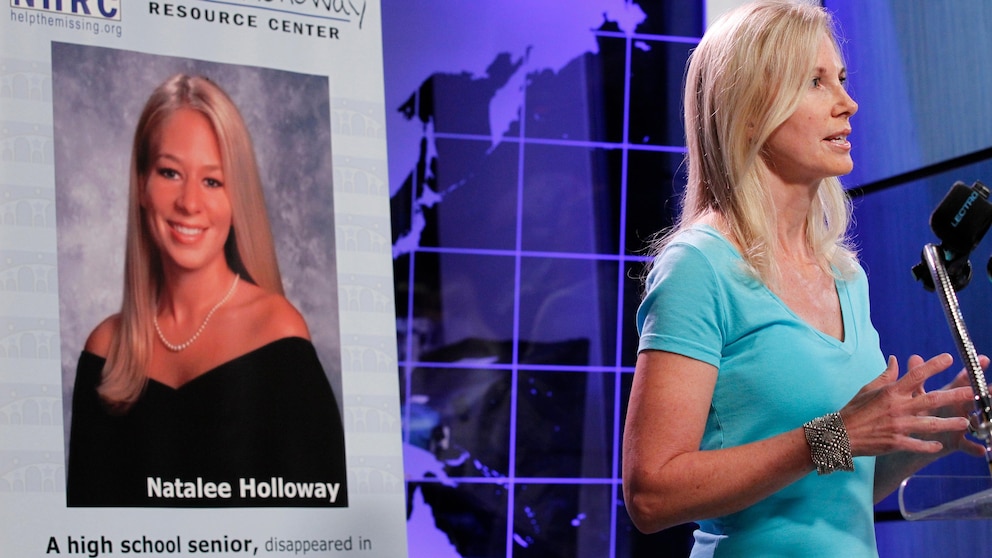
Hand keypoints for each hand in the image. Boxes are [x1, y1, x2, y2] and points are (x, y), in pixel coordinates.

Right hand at [839, 354, 976, 456]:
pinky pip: (917, 444)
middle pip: (931, 399)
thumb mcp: (868, 389)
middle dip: (954, 395)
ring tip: (965, 422)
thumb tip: (895, 359)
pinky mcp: (896, 442)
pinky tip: (939, 445)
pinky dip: (928, 445)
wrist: (840, 434)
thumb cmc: (854, 410)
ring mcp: (898, 426)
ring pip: (930, 424)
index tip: (949, 358)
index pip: (916, 375)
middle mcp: (897, 408)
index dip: (933, 366)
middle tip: (974, 392)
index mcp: (891, 392)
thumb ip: (886, 375)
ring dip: (949, 423)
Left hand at [910, 353, 989, 457]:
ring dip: (982, 420)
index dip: (972, 370)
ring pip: (976, 421)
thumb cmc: (917, 411)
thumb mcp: (916, 394)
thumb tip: (914, 356)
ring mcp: (960, 425)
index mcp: (948, 395)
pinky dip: (973, 448)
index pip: (962, 381)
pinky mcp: (956, 441)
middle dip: (985, 392)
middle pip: (974, 398)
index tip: (983, 359)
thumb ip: (917, 377)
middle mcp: (958, 408)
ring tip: (987, 419)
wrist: (910, 437)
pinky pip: (966, 445)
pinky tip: (980, 450)